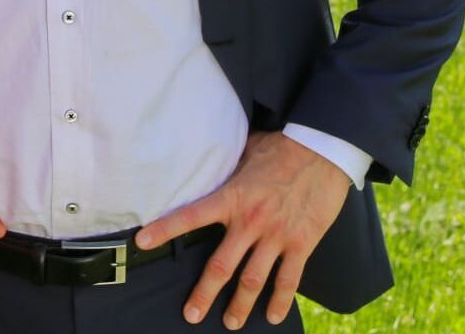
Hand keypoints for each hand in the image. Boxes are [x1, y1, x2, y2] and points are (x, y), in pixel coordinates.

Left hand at [134, 131, 350, 327]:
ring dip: (240, 305)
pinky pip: (289, 280)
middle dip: (204, 294)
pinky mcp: (302, 243)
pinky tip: (273, 317)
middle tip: (192, 314)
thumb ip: (225, 170)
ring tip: (231, 322)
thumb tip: (205, 163)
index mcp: (232, 197)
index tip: (142, 242)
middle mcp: (251, 221)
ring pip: (253, 280)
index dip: (165, 230)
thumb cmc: (281, 148)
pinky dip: (280, 301)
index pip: (191, 216)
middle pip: (221, 266)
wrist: (322, 150)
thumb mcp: (245, 153)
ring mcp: (277, 235)